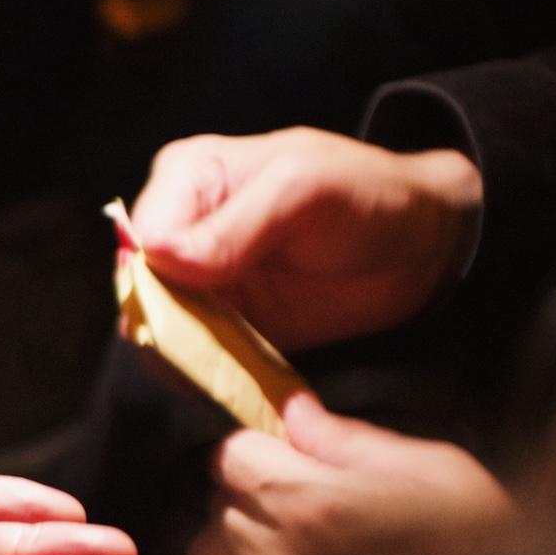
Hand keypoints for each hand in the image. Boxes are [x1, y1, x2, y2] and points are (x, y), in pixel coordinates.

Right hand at [130, 127, 481, 350]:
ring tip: (223, 363)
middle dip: (163, 322)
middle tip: (209, 344)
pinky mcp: (217, 327)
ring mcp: (195, 284)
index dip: (156, 275)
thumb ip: (233, 224)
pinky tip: (227, 377)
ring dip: (180, 355)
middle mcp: (179, 230)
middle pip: (138, 288)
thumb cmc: (366, 195)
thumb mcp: (304, 190)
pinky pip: (186, 358)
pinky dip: (199, 375)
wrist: (417, 248)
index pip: (141, 235)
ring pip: (154, 329)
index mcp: (188, 177)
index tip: (199, 298)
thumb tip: (156, 255)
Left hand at [207, 393, 510, 554]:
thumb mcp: (433, 471)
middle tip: (316, 514)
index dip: (261, 452)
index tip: (291, 462)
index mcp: (312, 504)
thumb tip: (293, 411)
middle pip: (224, 505)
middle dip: (258, 499)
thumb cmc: (484, 550)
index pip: (231, 456)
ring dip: (249, 551)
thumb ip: (347, 440)